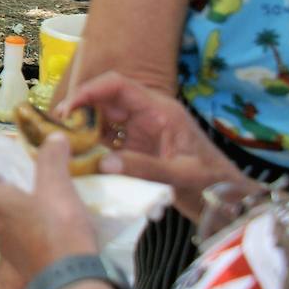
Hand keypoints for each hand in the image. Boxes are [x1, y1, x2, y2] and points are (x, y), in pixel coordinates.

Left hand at [0, 135, 98, 287]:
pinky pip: (27, 245)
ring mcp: (10, 252)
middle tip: (33, 183)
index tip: (1, 165)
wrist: (68, 283)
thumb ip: (53, 159)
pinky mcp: (27, 268)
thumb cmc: (57, 228)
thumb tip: (53, 136)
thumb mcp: (57, 186)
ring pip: (12, 226)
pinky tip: (58, 234)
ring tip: (49, 207)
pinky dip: (37, 236)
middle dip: (12, 193)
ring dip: (26, 216)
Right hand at [59, 72, 246, 220]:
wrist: (232, 202)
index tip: (67, 109)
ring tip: (62, 143)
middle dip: (80, 110)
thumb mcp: (181, 175)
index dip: (89, 91)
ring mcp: (143, 132)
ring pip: (104, 120)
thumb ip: (144, 167)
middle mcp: (148, 115)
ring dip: (83, 128)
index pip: (118, 85)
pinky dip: (92, 146)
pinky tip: (79, 158)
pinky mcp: (139, 148)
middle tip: (56, 129)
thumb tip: (102, 163)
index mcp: (160, 111)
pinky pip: (109, 140)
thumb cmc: (214, 184)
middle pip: (106, 101)